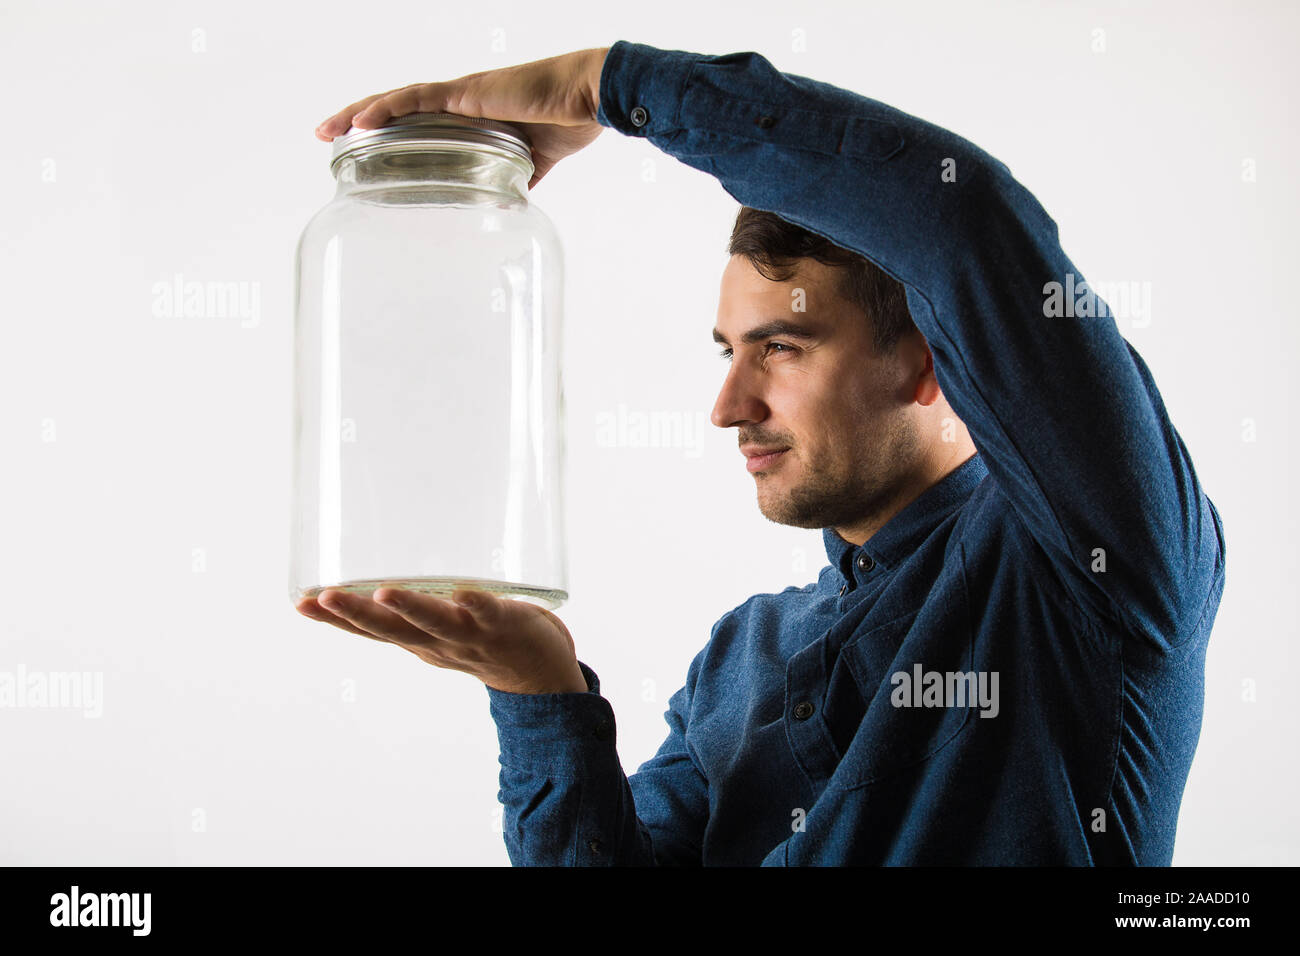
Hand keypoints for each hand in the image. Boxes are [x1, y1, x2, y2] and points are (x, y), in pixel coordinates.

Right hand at [295, 588, 588, 694]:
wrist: (540, 675)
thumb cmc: (484, 636)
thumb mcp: (441, 624)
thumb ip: (417, 602)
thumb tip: (385, 559)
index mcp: (418, 639)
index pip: (370, 629)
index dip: (333, 619)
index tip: (301, 601)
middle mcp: (437, 641)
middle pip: (392, 629)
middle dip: (355, 614)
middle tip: (324, 597)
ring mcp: (470, 634)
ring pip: (435, 622)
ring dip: (409, 609)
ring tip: (384, 591)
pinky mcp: (504, 623)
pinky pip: (488, 612)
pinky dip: (476, 603)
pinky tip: (464, 592)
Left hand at [314, 46, 610, 190]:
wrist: (589, 97)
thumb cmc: (570, 120)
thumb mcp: (536, 160)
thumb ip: (515, 177)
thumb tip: (504, 200)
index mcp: (472, 115)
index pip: (418, 120)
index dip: (388, 129)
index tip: (359, 143)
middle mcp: (459, 102)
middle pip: (396, 108)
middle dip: (359, 120)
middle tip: (327, 135)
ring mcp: (460, 96)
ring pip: (398, 101)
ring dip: (361, 113)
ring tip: (329, 127)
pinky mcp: (467, 94)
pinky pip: (418, 98)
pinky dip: (388, 108)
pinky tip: (363, 120)